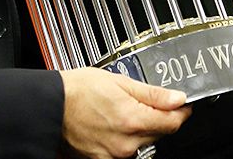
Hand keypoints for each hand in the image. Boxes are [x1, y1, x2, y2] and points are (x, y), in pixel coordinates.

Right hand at [59, 67, 191, 158]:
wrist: (50, 106)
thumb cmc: (78, 91)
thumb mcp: (120, 82)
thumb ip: (152, 93)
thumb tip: (177, 98)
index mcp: (133, 120)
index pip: (173, 122)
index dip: (181, 111)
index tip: (182, 104)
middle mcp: (126, 143)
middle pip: (158, 133)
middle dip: (158, 118)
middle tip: (144, 102)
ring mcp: (114, 155)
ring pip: (142, 143)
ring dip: (140, 129)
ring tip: (121, 111)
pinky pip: (124, 151)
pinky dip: (124, 139)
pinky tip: (112, 125)